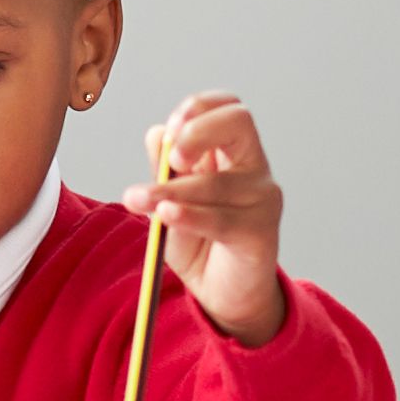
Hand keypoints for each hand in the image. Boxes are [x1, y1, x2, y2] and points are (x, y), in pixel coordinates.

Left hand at [124, 93, 289, 342]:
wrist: (222, 293)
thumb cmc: (199, 241)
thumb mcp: (172, 199)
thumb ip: (165, 169)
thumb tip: (157, 132)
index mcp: (234, 152)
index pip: (228, 107)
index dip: (198, 108)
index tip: (171, 128)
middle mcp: (254, 168)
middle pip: (238, 121)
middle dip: (197, 132)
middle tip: (171, 159)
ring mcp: (262, 199)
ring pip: (216, 182)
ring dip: (170, 190)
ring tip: (138, 199)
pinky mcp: (261, 233)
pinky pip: (220, 219)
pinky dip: (188, 215)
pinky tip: (165, 214)